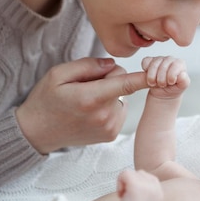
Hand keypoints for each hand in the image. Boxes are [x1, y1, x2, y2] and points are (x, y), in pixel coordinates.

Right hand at [16, 57, 149, 153]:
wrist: (36, 132)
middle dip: (108, 79)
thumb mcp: (58, 74)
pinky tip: (89, 112)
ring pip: (122, 97)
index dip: (145, 77)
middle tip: (83, 86)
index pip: (126, 84)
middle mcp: (104, 115)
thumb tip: (113, 65)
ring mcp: (109, 128)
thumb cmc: (46, 100)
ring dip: (109, 94)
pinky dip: (109, 106)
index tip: (163, 74)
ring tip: (84, 101)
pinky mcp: (111, 135)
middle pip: (122, 84)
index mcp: (91, 98)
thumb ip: (88, 66)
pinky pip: (119, 110)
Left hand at [116, 169, 162, 200]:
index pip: (146, 177)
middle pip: (138, 173)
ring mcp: (146, 185)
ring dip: (124, 184)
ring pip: (130, 172)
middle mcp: (155, 186)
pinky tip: (121, 195)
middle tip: (128, 199)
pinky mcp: (136, 185)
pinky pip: (124, 173)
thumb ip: (144, 190)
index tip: (133, 199)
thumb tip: (133, 179)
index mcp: (158, 190)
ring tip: (125, 197)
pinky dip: (119, 182)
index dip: (136, 185)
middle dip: (130, 184)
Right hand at [141, 56, 189, 98]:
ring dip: (152, 76)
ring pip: (153, 64)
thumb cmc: (174, 88)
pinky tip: (149, 76)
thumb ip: (184, 81)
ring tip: (154, 83)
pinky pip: (145, 61)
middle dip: (161, 78)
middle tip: (162, 85)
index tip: (170, 82)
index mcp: (180, 63)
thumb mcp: (181, 87)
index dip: (171, 75)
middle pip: (163, 65)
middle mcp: (170, 59)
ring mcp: (159, 59)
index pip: (175, 65)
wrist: (164, 92)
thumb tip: (182, 75)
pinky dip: (145, 70)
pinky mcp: (150, 61)